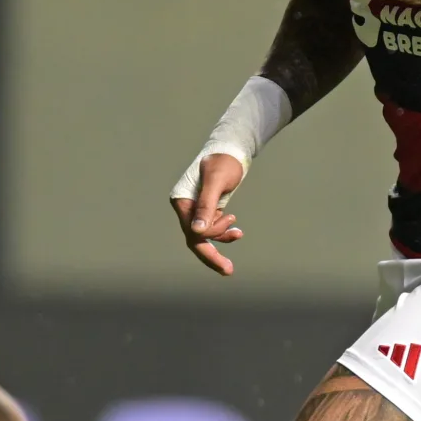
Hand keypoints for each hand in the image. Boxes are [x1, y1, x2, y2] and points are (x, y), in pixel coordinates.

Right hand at [168, 153, 245, 275]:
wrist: (231, 150)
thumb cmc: (224, 162)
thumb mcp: (216, 182)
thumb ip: (207, 206)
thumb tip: (198, 231)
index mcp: (182, 201)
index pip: (192, 232)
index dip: (209, 244)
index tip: (231, 239)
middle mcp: (185, 207)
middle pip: (195, 239)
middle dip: (212, 255)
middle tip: (229, 270)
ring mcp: (194, 210)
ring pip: (205, 236)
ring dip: (222, 238)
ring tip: (238, 232)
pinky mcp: (205, 210)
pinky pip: (211, 229)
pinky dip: (223, 232)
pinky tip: (236, 229)